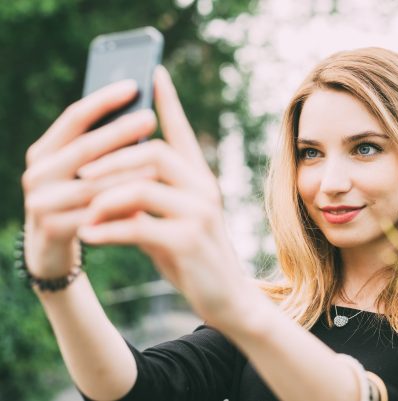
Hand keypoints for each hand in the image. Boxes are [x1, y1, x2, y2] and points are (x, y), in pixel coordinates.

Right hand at [22, 80, 156, 279]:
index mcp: (45, 151)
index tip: (134, 85)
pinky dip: (122, 208)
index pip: (74, 117)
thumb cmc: (78, 202)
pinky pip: (94, 215)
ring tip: (158, 162)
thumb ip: (100, 149)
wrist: (50, 251)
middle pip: (85, 148)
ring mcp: (41, 202)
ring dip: (126, 173)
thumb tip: (144, 113)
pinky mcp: (51, 230)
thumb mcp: (82, 173)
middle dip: (119, 132)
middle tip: (151, 118)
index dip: (103, 100)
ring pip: (92, 184)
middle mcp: (37, 172)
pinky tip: (146, 202)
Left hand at [76, 66, 249, 323]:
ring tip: (82, 208)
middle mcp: (203, 189)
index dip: (168, 102)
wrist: (227, 297)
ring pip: (142, 186)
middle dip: (110, 160)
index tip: (155, 72)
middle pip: (153, 153)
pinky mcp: (189, 241)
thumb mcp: (172, 219)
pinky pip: (138, 225)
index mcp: (200, 179)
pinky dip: (108, 230)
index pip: (183, 132)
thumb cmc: (194, 256)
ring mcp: (199, 214)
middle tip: (79, 173)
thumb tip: (106, 180)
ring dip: (104, 196)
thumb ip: (148, 196)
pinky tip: (90, 236)